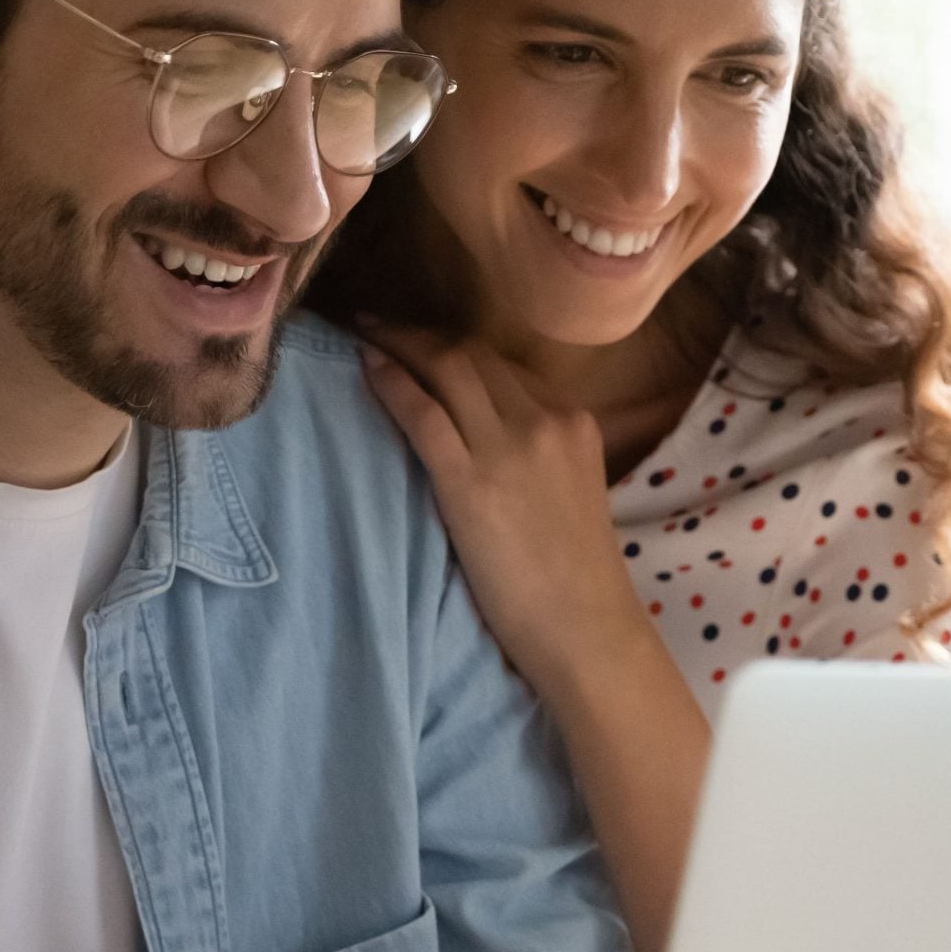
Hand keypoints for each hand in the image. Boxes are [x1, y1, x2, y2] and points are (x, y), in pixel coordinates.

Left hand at [357, 322, 645, 675]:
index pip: (502, 364)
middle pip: (471, 353)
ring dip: (399, 343)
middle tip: (378, 323)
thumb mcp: (570, 490)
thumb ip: (539, 453)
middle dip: (420, 333)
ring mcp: (509, 446)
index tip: (420, 340)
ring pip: (446, 367)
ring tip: (364, 332)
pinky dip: (391, 382)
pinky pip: (422, 412)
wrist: (586, 629)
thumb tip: (486, 435)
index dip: (454, 346)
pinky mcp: (471, 481)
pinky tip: (366, 368)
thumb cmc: (574, 576)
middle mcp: (545, 418)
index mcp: (573, 420)